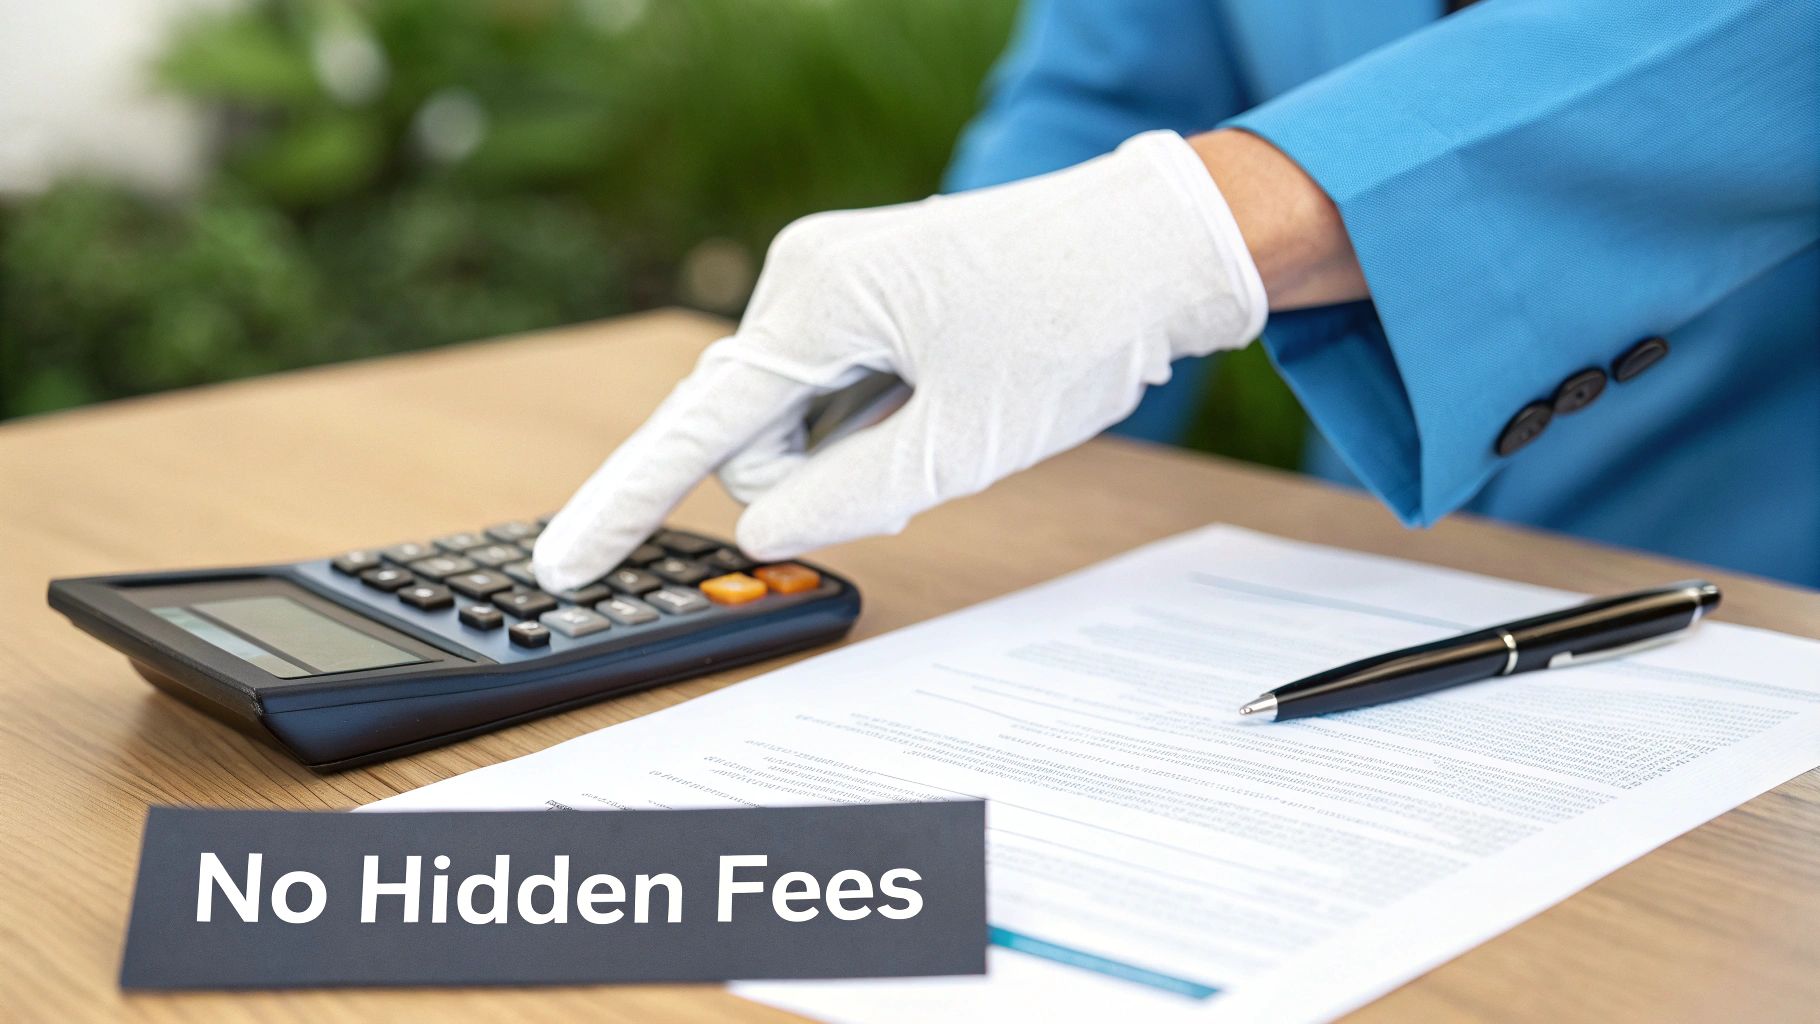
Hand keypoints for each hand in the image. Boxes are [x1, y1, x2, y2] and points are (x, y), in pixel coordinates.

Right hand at [534, 130, 1265, 592]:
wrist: (1158, 245)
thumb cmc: (1073, 327)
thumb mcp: (961, 443)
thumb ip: (846, 499)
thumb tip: (762, 529)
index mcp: (817, 299)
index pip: (696, 426)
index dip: (627, 505)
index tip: (566, 564)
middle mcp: (804, 274)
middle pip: (750, 430)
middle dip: (814, 476)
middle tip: (922, 466)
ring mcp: (832, 278)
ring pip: (792, 413)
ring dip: (849, 448)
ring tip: (948, 420)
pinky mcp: (863, 291)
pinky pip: (829, 382)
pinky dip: (867, 417)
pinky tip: (937, 398)